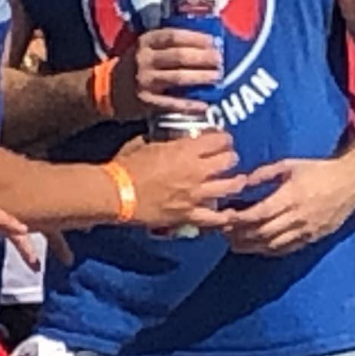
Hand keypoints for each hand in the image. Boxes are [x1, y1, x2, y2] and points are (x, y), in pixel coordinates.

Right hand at [112, 30, 220, 121]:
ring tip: (217, 77)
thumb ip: (168, 45)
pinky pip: (171, 103)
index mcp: (145, 42)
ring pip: (178, 77)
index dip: (196, 38)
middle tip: (220, 61)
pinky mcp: (145, 101)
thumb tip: (206, 44)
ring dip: (201, 77)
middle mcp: (144, 59)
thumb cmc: (135, 66)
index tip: (214, 41)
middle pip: (179, 56)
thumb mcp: (145, 48)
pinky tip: (204, 105)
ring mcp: (144, 80)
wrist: (108, 89)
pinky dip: (189, 105)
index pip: (174, 36)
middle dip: (203, 58)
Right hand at [114, 129, 241, 230]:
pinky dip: (224, 216)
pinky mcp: (189, 215)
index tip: (223, 139)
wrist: (116, 194)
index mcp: (184, 150)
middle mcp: (196, 171)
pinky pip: (214, 218)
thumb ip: (161, 142)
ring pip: (229, 187)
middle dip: (231, 158)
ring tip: (238, 181)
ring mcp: (195, 194)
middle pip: (228, 161)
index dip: (224, 138)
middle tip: (230, 158)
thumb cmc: (125, 167)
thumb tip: (164, 141)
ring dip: (236, 182)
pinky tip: (229, 214)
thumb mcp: (143, 144)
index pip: (218, 140)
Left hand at [222, 157, 354, 256]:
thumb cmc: (319, 170)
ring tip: (234, 243)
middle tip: (222, 232)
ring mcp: (306, 230)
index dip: (238, 219)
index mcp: (291, 197)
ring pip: (272, 244)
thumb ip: (264, 173)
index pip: (259, 214)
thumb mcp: (289, 165)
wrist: (351, 182)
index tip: (224, 218)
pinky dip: (268, 250)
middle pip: (262, 232)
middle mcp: (298, 217)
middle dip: (239, 235)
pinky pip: (287, 249)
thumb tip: (242, 182)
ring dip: (250, 246)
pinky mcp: (313, 238)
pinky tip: (257, 247)